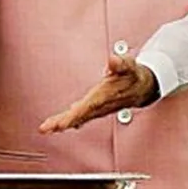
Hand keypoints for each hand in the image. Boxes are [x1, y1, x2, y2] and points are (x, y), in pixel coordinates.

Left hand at [39, 55, 158, 133]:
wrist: (142, 88)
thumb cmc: (133, 76)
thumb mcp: (129, 66)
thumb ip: (120, 63)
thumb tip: (112, 60)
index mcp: (104, 97)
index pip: (86, 109)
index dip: (72, 117)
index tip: (60, 124)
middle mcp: (99, 107)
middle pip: (78, 118)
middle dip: (61, 123)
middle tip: (45, 128)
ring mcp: (97, 110)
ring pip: (77, 119)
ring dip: (62, 124)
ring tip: (46, 128)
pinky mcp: (95, 109)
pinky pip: (79, 117)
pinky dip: (68, 121)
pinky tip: (60, 123)